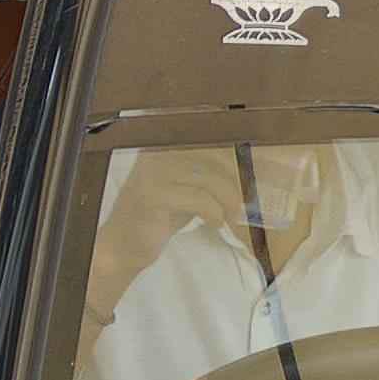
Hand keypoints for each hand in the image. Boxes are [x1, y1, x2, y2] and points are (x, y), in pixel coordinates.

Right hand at [88, 149, 247, 320]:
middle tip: (241, 199)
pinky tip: (213, 223)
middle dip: (234, 178)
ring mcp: (153, 172)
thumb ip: (209, 171)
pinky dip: (214, 213)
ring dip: (227, 200)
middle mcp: (157, 151)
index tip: (255, 162)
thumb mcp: (186, 186)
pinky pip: (200, 199)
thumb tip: (249, 163)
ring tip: (228, 215)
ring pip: (210, 179)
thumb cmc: (159, 215)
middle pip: (214, 155)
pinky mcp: (154, 195)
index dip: (234, 146)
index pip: (207, 133)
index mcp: (164, 143)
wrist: (123, 246)